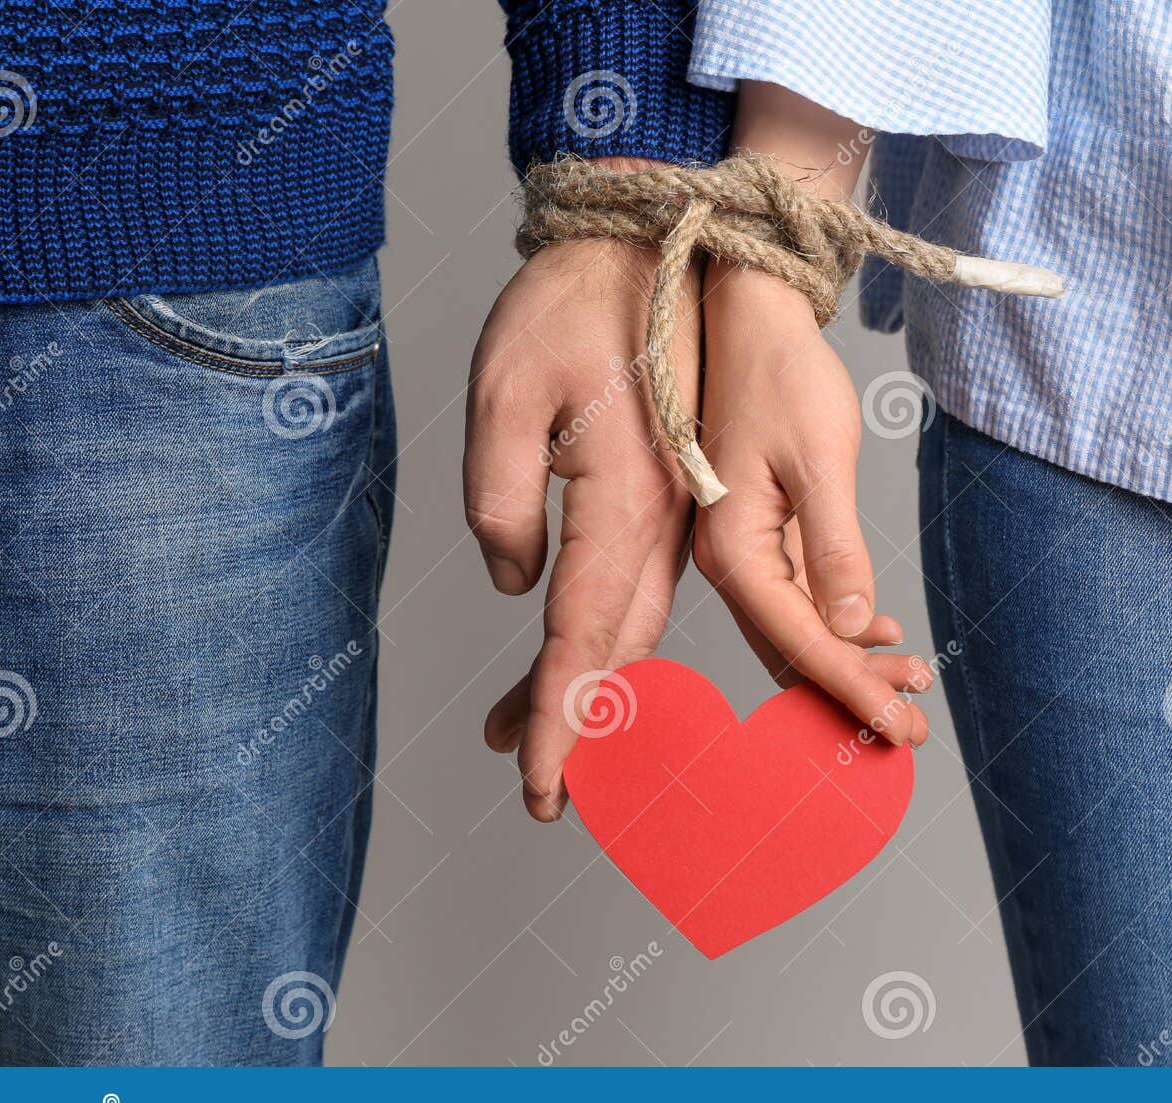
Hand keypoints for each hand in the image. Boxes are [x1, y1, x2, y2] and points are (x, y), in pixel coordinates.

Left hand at [466, 203, 699, 820]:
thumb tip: (517, 582)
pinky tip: (568, 646)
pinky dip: (603, 632)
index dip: (560, 716)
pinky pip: (639, 585)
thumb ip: (498, 498)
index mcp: (627, 500)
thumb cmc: (569, 308)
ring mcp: (674, 510)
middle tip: (533, 783)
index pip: (584, 635)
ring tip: (525, 729)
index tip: (539, 786)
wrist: (645, 248)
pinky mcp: (668, 496)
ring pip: (634, 623)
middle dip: (576, 721)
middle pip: (620, 648)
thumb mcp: (503, 391)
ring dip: (588, 682)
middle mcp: (664, 521)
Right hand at [691, 263, 930, 745]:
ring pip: (798, 632)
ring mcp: (745, 552)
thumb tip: (851, 624)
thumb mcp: (819, 459)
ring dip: (851, 665)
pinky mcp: (763, 536)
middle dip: (855, 691)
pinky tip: (881, 635)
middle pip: (794, 650)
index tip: (902, 727)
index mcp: (735, 549)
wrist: (753, 321)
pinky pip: (799, 601)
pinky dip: (841, 627)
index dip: (854, 688)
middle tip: (914, 730)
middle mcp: (731, 560)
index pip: (801, 640)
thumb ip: (834, 546)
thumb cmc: (782, 377)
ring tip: (909, 685)